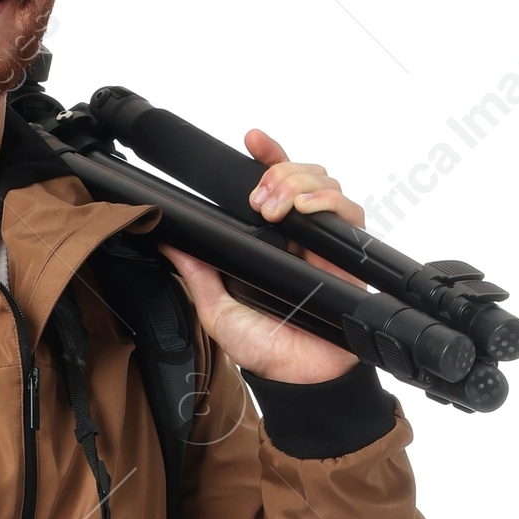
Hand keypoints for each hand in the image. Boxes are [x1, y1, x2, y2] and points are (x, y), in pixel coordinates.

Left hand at [162, 124, 365, 383]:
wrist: (298, 379)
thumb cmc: (265, 348)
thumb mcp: (217, 308)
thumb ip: (197, 274)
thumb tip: (170, 242)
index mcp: (271, 242)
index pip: (273, 185)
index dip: (267, 157)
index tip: (251, 139)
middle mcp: (300, 236)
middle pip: (303, 175)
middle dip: (279, 172)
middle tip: (257, 197)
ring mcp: (325, 243)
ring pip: (326, 184)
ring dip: (298, 183)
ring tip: (273, 207)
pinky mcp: (347, 255)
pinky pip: (348, 212)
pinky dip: (327, 202)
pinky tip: (304, 212)